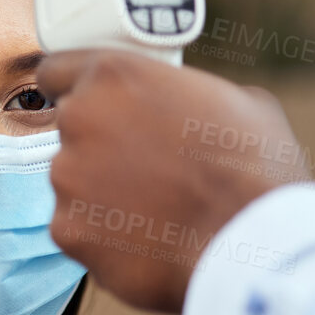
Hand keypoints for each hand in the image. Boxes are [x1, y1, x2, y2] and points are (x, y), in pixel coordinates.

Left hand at [37, 48, 306, 312]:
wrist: (253, 243)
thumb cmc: (256, 167)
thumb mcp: (236, 100)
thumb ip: (184, 94)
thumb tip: (180, 106)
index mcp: (114, 75)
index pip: (57, 70)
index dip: (73, 88)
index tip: (89, 103)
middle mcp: (79, 119)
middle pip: (72, 129)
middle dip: (100, 143)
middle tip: (148, 164)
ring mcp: (67, 178)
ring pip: (74, 182)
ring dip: (102, 192)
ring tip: (157, 208)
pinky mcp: (66, 230)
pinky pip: (79, 227)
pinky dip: (104, 234)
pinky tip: (147, 238)